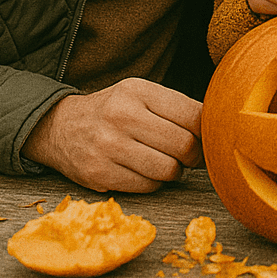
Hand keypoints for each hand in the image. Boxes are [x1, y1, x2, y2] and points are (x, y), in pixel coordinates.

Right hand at [21, 78, 203, 192]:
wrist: (60, 127)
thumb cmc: (114, 110)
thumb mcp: (141, 94)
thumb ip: (176, 107)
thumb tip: (216, 127)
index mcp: (138, 91)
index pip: (192, 114)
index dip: (207, 131)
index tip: (207, 137)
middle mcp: (122, 116)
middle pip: (183, 145)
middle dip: (194, 156)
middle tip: (191, 156)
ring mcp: (108, 146)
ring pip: (167, 170)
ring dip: (175, 172)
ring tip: (168, 164)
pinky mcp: (98, 173)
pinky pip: (147, 186)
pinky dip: (154, 183)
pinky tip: (147, 172)